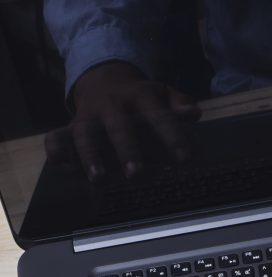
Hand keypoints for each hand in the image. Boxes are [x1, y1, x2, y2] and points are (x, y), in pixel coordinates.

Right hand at [45, 61, 200, 180]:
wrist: (104, 80)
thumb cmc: (143, 97)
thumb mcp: (162, 94)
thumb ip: (178, 103)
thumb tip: (193, 113)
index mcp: (140, 97)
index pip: (159, 117)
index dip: (172, 137)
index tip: (185, 160)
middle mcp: (112, 106)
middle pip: (118, 127)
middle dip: (127, 150)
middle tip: (137, 175)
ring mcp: (88, 116)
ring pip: (85, 134)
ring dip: (90, 156)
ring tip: (99, 179)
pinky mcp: (69, 127)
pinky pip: (57, 137)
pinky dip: (56, 152)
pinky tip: (64, 168)